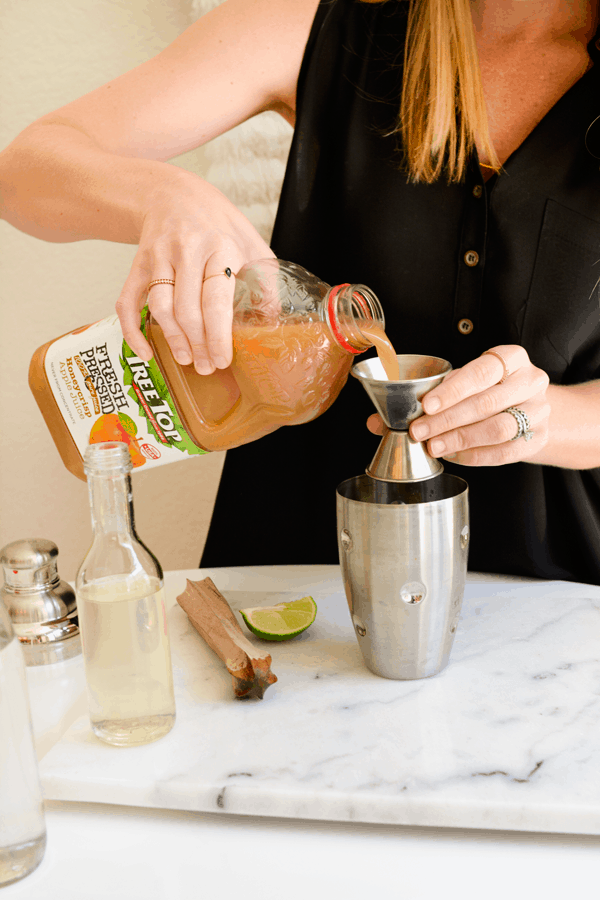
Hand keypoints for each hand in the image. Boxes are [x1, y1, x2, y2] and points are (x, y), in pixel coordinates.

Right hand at [115, 174, 273, 373]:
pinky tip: (145, 350)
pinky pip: (127, 301)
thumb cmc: (217, 222)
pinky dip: (132, 330)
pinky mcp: (138, 264)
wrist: (174, 193)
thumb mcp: (250, 242)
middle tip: (207, 367)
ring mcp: (158, 257)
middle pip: (187, 309)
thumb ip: (264, 281)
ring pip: (160, 306)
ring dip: (172, 339)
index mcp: (219, 247)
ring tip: (186, 359)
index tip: (223, 359)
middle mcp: (187, 251)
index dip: (218, 335)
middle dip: (197, 344)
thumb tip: (271, 322)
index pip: (216, 300)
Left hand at [366, 345, 550, 465]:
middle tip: (419, 431)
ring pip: (498, 428)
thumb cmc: (489, 391)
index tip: (426, 405)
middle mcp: (530, 381)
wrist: (530, 409)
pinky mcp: (538, 438)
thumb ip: (425, 396)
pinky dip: (475, 456)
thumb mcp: (464, 382)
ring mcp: (538, 411)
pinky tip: (453, 455)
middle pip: (487, 402)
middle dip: (447, 419)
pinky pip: (505, 452)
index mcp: (511, 358)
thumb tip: (376, 421)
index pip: (482, 371)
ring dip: (460, 439)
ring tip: (433, 446)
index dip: (453, 389)